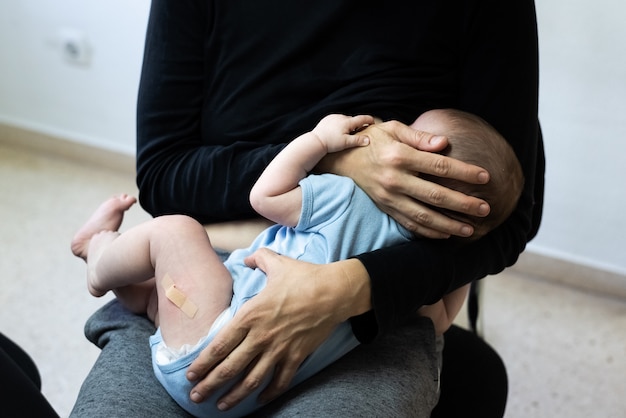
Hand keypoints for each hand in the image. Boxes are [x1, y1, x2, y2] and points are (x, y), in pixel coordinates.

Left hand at [186, 249, 367, 410]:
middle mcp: (261, 336)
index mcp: (251, 315)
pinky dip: (269, 393)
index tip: (190, 374)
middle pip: (230, 367)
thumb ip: (258, 259)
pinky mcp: (297, 356)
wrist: (335, 291)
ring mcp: (280, 349)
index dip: (202, 363)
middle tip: (195, 397)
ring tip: (221, 406)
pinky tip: (260, 400)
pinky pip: (280, 381)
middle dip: (209, 384)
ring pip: (252, 380)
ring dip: (234, 396)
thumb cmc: (304, 277)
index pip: (219, 345)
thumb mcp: (277, 263)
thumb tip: (247, 258)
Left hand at [312, 114, 373, 152]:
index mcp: (347, 122)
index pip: (362, 118)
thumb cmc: (331, 143)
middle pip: (353, 120)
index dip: (369, 120)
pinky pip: (337, 120)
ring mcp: (334, 117)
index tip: (373, 122)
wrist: (316, 141)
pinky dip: (339, 124)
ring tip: (345, 134)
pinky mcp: (327, 118)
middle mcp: (341, 117)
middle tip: (358, 133)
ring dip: (347, 125)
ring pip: (345, 120)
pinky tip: (337, 132)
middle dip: (356, 125)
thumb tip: (368, 140)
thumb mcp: (346, 143)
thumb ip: (358, 140)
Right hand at [318, 120, 489, 238]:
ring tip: (470, 229)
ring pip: (423, 216)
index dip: (463, 172)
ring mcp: (388, 197)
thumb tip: (444, 143)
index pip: (438, 165)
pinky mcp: (385, 208)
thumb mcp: (394, 129)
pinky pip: (409, 224)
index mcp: (399, 156)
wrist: (341, 158)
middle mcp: (394, 180)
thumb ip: (420, 137)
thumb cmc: (372, 139)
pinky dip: (428, 232)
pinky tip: (445, 235)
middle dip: (463, 204)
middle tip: (485, 209)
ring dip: (448, 225)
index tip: (485, 177)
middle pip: (435, 195)